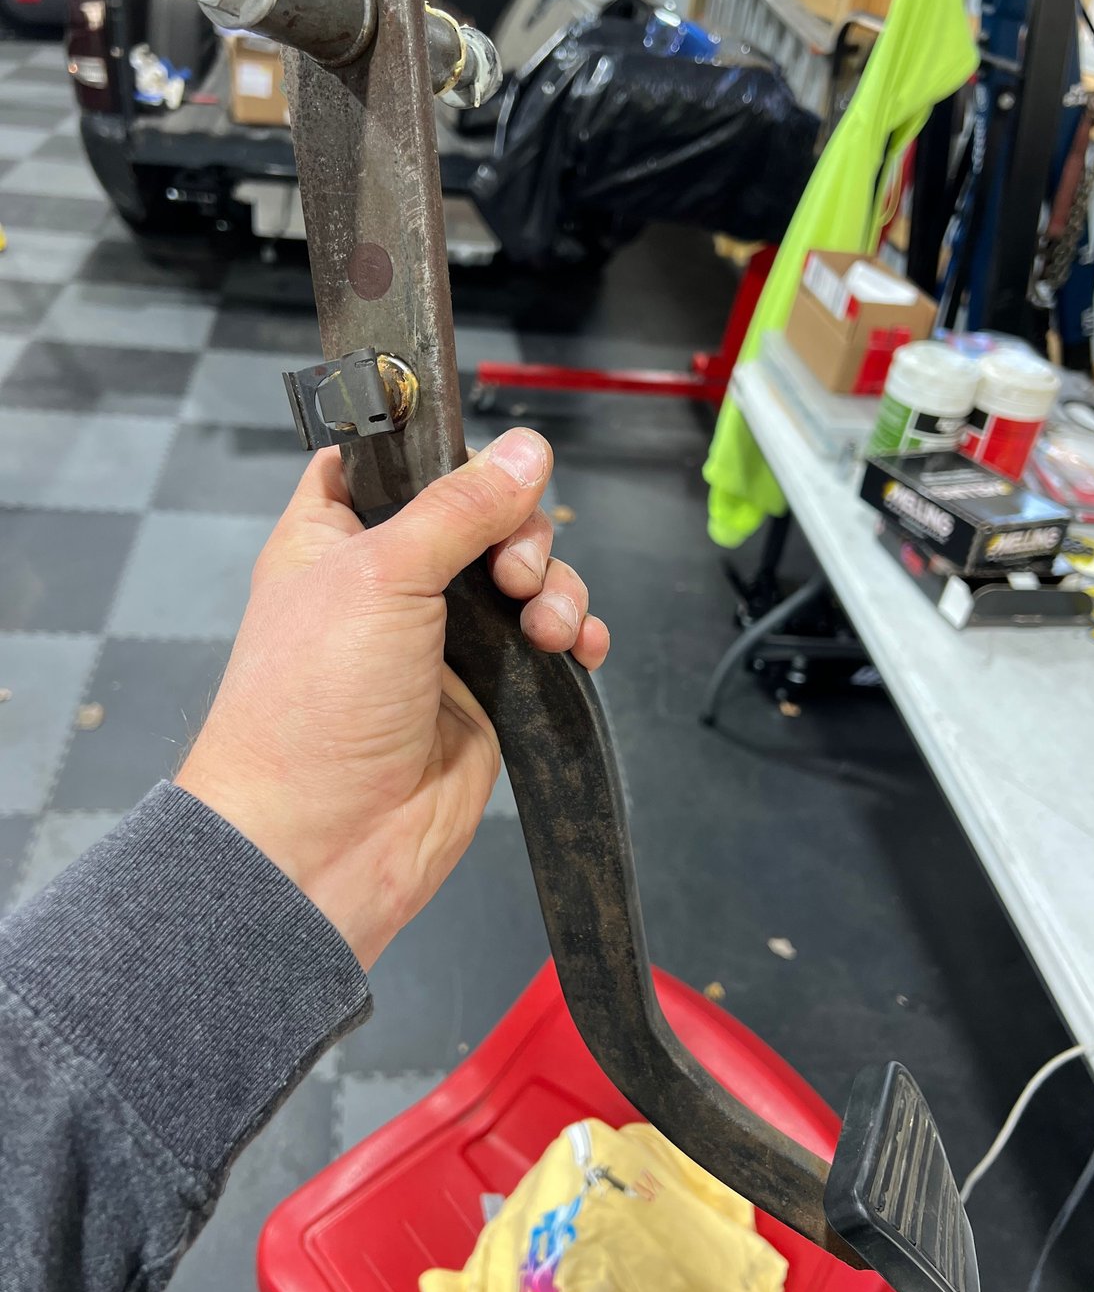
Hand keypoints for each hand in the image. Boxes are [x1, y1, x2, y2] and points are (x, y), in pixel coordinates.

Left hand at [176, 429, 607, 967]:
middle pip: (482, 513)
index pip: (389, 461)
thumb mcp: (381, 575)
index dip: (436, 450)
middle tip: (511, 573)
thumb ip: (460, 508)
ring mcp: (445, 638)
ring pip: (527, 576)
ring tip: (545, 628)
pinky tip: (581, 648)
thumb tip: (530, 448)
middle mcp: (392, 580)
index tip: (478, 455)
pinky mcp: (490, 691)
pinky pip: (550, 643)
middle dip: (519, 532)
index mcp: (336, 536)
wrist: (322, 843)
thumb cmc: (314, 701)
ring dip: (555, 588)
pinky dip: (577, 635)